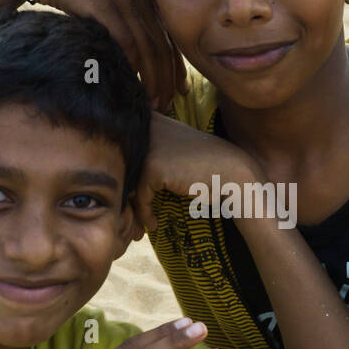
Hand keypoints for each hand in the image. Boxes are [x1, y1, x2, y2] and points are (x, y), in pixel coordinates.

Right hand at [29, 0, 185, 110]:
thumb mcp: (109, 4)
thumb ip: (125, 24)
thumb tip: (134, 60)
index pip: (170, 39)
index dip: (177, 67)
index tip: (181, 91)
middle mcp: (141, 0)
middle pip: (163, 47)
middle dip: (167, 80)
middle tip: (166, 105)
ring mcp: (124, 2)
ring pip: (148, 48)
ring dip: (152, 79)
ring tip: (151, 102)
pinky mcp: (105, 6)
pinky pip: (126, 40)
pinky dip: (133, 64)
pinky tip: (133, 82)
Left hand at [130, 112, 260, 233]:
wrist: (229, 173)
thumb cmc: (201, 167)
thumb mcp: (172, 151)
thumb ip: (147, 152)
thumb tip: (119, 178)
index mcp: (148, 120)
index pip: (121, 152)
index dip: (124, 178)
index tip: (130, 203)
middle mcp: (145, 130)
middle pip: (120, 169)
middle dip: (125, 197)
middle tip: (130, 221)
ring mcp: (149, 147)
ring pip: (127, 185)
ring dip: (133, 210)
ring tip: (138, 228)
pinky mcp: (153, 167)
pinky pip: (140, 197)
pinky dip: (145, 214)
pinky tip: (154, 225)